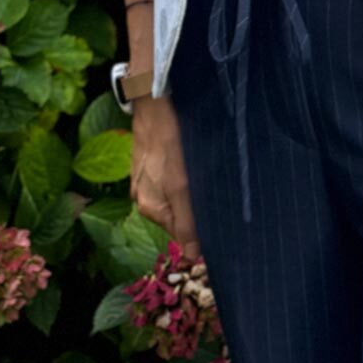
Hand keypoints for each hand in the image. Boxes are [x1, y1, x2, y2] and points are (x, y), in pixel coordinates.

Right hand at [130, 94, 201, 261]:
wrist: (154, 105)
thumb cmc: (168, 146)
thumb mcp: (180, 187)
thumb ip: (187, 223)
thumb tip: (192, 257)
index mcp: (150, 208)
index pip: (179, 232)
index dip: (199, 229)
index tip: (219, 221)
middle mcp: (143, 197)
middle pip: (177, 213)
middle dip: (195, 208)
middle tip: (216, 195)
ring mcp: (145, 177)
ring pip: (174, 194)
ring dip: (190, 190)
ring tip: (207, 177)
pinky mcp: (150, 160)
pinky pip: (169, 177)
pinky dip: (182, 174)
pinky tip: (194, 162)